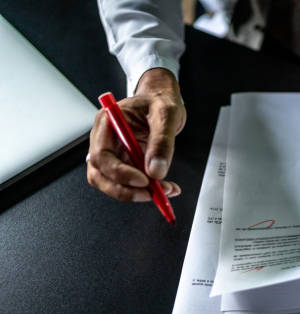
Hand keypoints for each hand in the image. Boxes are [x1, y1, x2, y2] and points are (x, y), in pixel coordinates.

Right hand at [87, 68, 185, 201]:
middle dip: (125, 190)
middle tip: (152, 193)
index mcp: (108, 123)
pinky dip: (146, 190)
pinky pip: (129, 183)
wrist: (162, 100)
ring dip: (136, 193)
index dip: (119, 173)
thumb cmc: (159, 101)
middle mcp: (105, 140)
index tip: (143, 180)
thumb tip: (156, 171)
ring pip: (112, 183)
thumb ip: (162, 142)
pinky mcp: (125, 162)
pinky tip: (165, 187)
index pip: (102, 155)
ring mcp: (114, 153)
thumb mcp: (166, 115)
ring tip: (164, 191)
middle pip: (100, 174)